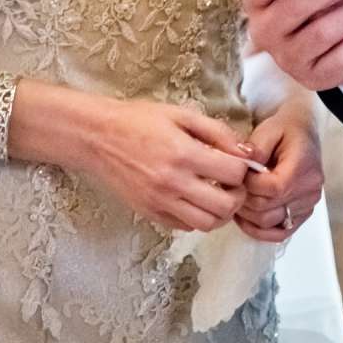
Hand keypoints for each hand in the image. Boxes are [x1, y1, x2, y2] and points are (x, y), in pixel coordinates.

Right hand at [73, 96, 255, 233]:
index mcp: (183, 154)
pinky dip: (198, 217)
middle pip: (224, 207)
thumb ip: (217, 132)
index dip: (244, 169)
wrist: (97, 137)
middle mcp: (173, 183)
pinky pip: (185, 227)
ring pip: (206, 224)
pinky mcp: (150, 213)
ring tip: (219, 194)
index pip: (232, 173)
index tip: (240, 163)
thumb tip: (245, 152)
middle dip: (238, 196)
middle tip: (235, 184)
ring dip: (221, 212)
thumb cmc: (139, 120)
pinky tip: (197, 199)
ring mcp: (160, 202)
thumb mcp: (181, 114)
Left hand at [235, 106, 323, 241]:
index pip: (272, 189)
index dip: (248, 185)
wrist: (302, 131)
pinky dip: (260, 230)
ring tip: (238, 199)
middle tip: (232, 188)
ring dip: (248, 215)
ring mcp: (308, 205)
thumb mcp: (269, 129)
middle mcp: (310, 190)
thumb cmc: (285, 129)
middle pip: (268, 210)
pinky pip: (280, 233)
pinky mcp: (303, 214)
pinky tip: (247, 218)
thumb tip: (242, 165)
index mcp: (303, 168)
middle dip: (244, 200)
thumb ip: (254, 148)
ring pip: (270, 223)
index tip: (236, 174)